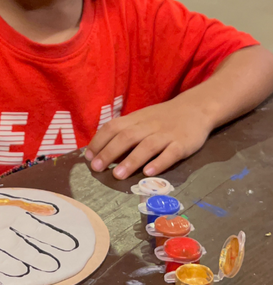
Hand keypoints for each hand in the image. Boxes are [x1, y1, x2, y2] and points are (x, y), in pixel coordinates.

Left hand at [85, 99, 211, 179]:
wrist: (196, 108)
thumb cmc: (162, 118)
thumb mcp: (141, 120)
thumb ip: (123, 132)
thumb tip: (100, 152)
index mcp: (136, 119)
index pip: (113, 127)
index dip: (99, 141)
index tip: (88, 157)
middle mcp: (149, 126)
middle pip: (126, 137)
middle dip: (109, 153)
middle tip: (96, 168)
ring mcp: (167, 134)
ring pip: (147, 146)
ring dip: (131, 161)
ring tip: (118, 175)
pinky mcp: (183, 143)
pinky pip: (171, 153)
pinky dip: (160, 162)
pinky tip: (149, 173)